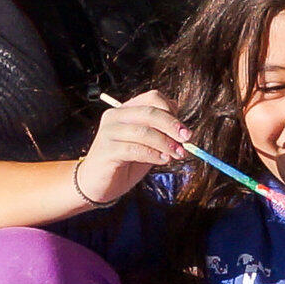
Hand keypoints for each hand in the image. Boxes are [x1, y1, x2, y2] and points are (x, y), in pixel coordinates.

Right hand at [72, 91, 188, 206]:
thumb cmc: (125, 163)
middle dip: (172, 126)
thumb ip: (161, 134)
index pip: (152, 98)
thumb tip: (183, 128)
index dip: (172, 112)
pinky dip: (153, 154)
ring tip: (177, 154)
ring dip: (166, 143)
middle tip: (187, 140)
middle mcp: (115, 117)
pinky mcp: (106, 151)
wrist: (97, 185)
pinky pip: (135, 149)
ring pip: (144, 131)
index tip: (184, 130)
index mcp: (126, 110)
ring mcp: (108, 133)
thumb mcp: (147, 145)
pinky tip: (163, 160)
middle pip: (150, 112)